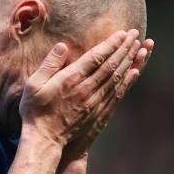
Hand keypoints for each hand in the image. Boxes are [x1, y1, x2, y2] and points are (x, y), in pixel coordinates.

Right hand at [19, 29, 143, 147]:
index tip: (122, 33)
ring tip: (139, 48)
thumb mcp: (33, 85)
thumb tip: (62, 46)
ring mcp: (94, 102)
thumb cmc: (35, 112)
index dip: (111, 44)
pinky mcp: (98, 113)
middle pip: (111, 65)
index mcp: (71, 79)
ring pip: (117, 77)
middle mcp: (86, 89)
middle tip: (135, 33)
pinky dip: (127, 81)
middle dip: (125, 48)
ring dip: (129, 61)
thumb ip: (49, 64)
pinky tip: (134, 72)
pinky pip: (117, 94)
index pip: (96, 57)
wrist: (44, 141)